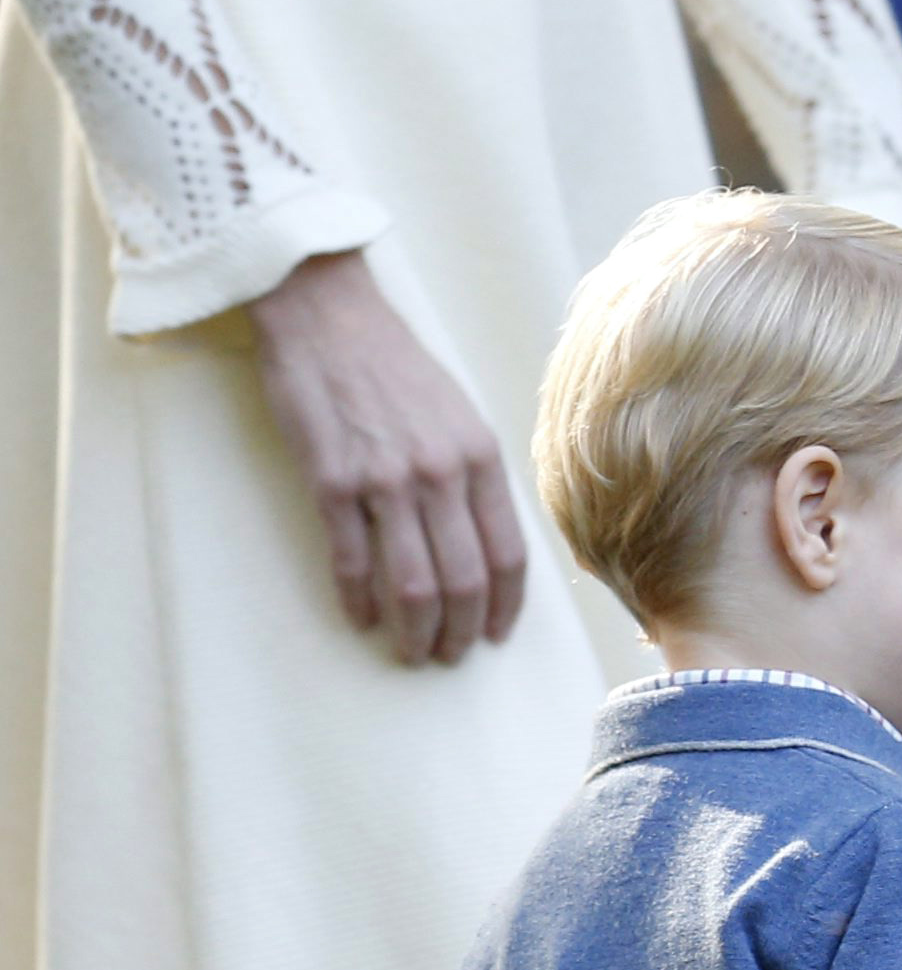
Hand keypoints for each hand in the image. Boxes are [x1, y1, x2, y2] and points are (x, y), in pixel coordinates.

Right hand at [242, 251, 526, 666]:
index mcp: (480, 459)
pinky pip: (351, 561)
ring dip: (415, 630)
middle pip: (465, 581)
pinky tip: (360, 618)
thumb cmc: (393, 364)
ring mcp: (385, 479)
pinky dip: (358, 600)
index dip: (505, 607)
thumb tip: (485, 538)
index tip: (497, 635)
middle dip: (462, 632)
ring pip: (413, 583)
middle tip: (450, 656)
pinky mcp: (331, 480)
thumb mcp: (459, 415)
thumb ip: (474, 475)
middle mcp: (441, 474)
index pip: (508, 556)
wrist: (325, 313)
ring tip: (411, 651)